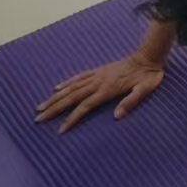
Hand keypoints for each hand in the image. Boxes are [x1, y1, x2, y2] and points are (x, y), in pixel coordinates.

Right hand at [35, 52, 165, 131]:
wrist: (149, 56)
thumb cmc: (148, 76)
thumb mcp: (145, 89)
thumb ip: (131, 101)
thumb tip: (117, 116)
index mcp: (107, 89)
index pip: (84, 106)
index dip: (72, 118)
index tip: (60, 130)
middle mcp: (98, 82)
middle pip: (72, 97)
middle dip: (54, 108)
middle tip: (38, 118)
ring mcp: (97, 75)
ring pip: (71, 87)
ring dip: (55, 97)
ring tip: (40, 106)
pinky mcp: (98, 70)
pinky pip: (79, 77)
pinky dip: (67, 83)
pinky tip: (57, 88)